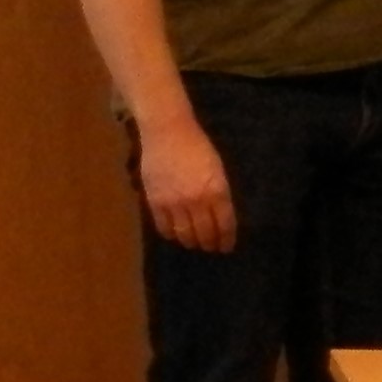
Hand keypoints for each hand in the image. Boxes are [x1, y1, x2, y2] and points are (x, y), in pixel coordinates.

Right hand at [136, 115, 237, 252]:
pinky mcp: (155, 201)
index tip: (226, 247)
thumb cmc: (198, 147)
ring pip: (184, 234)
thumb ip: (219, 193)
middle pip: (204, 233)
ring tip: (194, 243)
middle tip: (211, 248)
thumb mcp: (218, 170)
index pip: (224, 225)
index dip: (226, 239)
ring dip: (191, 242)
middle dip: (209, 244)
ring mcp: (174, 203)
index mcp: (217, 191)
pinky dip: (171, 234)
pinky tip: (175, 234)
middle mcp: (197, 201)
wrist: (168, 133)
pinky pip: (163, 227)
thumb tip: (220, 215)